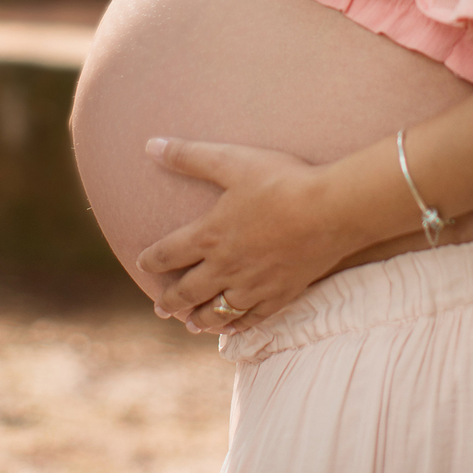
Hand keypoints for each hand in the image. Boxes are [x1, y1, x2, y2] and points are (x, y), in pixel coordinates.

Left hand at [135, 137, 351, 334]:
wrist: (329, 210)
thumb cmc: (281, 182)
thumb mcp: (231, 161)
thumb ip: (189, 156)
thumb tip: (150, 145)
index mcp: (210, 236)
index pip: (168, 254)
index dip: (152, 260)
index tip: (142, 263)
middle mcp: (226, 267)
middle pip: (188, 291)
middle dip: (170, 300)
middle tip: (159, 308)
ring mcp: (253, 285)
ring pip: (217, 312)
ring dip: (199, 318)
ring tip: (190, 324)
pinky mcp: (280, 295)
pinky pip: (252, 318)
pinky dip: (237, 325)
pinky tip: (233, 327)